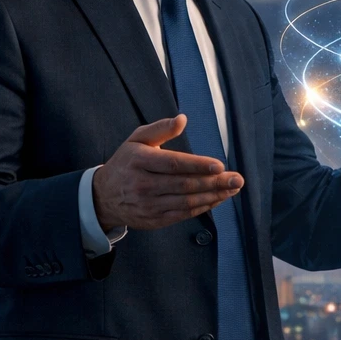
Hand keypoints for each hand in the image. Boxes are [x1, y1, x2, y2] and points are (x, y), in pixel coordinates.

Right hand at [91, 115, 241, 230]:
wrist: (103, 196)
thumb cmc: (127, 162)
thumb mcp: (137, 139)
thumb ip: (160, 129)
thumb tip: (182, 119)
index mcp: (139, 161)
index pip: (173, 164)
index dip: (198, 166)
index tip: (220, 165)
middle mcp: (143, 185)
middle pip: (184, 185)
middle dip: (214, 183)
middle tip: (237, 179)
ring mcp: (148, 205)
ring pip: (186, 202)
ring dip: (213, 196)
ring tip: (232, 189)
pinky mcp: (153, 220)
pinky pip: (183, 214)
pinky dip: (202, 207)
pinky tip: (217, 199)